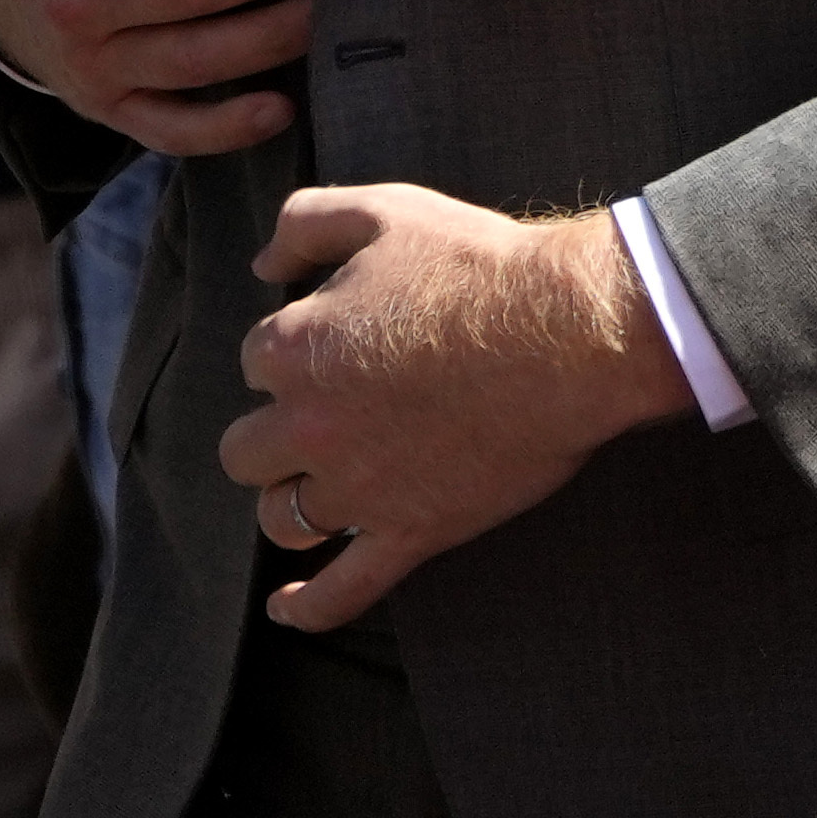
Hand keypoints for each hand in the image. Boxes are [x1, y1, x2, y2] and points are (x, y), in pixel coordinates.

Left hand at [219, 185, 688, 629]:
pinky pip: (343, 589)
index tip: (341, 341)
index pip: (256, 360)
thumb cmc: (476, 266)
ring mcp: (360, 489)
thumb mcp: (380, 209)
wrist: (568, 335)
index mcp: (294, 348)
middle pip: (248, 449)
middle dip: (273, 433)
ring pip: (281, 517)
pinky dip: (307, 605)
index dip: (296, 349)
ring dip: (288, 501)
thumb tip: (261, 264)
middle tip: (321, 416)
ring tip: (312, 488)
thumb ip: (302, 223)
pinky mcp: (412, 532)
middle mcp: (310, 426)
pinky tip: (283, 608)